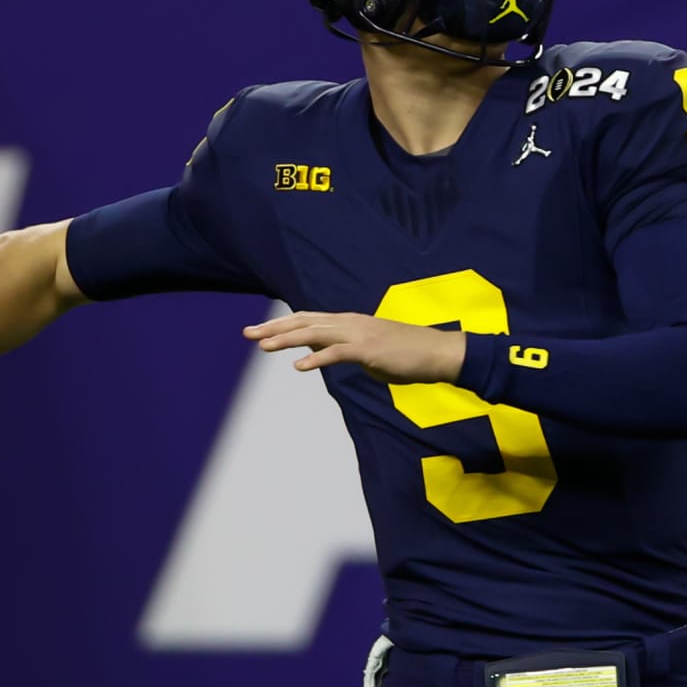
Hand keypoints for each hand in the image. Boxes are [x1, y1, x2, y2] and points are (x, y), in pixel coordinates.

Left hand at [244, 312, 465, 384]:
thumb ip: (348, 352)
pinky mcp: (370, 350)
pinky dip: (317, 359)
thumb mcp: (372, 353)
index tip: (260, 331)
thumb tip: (330, 356)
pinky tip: (299, 367)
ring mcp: (360, 334)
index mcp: (351, 322)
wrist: (439, 353)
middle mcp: (351, 323)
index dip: (283, 324)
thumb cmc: (409, 355)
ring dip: (287, 339)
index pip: (309, 319)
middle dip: (274, 328)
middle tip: (247, 333)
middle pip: (305, 322)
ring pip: (315, 333)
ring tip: (264, 346)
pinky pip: (338, 353)